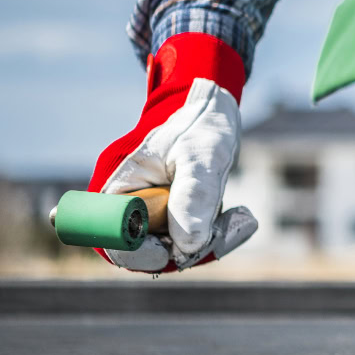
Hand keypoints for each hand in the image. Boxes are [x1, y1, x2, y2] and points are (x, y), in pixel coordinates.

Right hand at [88, 33, 256, 271]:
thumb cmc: (199, 118)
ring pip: (174, 248)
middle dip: (189, 249)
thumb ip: (193, 195)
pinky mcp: (176, 212)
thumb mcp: (200, 153)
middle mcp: (129, 203)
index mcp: (117, 186)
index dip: (140, 253)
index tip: (176, 249)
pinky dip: (216, 233)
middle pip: (147, 250)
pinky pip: (192, 236)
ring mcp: (153, 209)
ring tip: (242, 219)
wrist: (212, 100)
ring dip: (210, 241)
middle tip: (227, 229)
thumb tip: (188, 246)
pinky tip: (242, 217)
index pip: (112, 239)